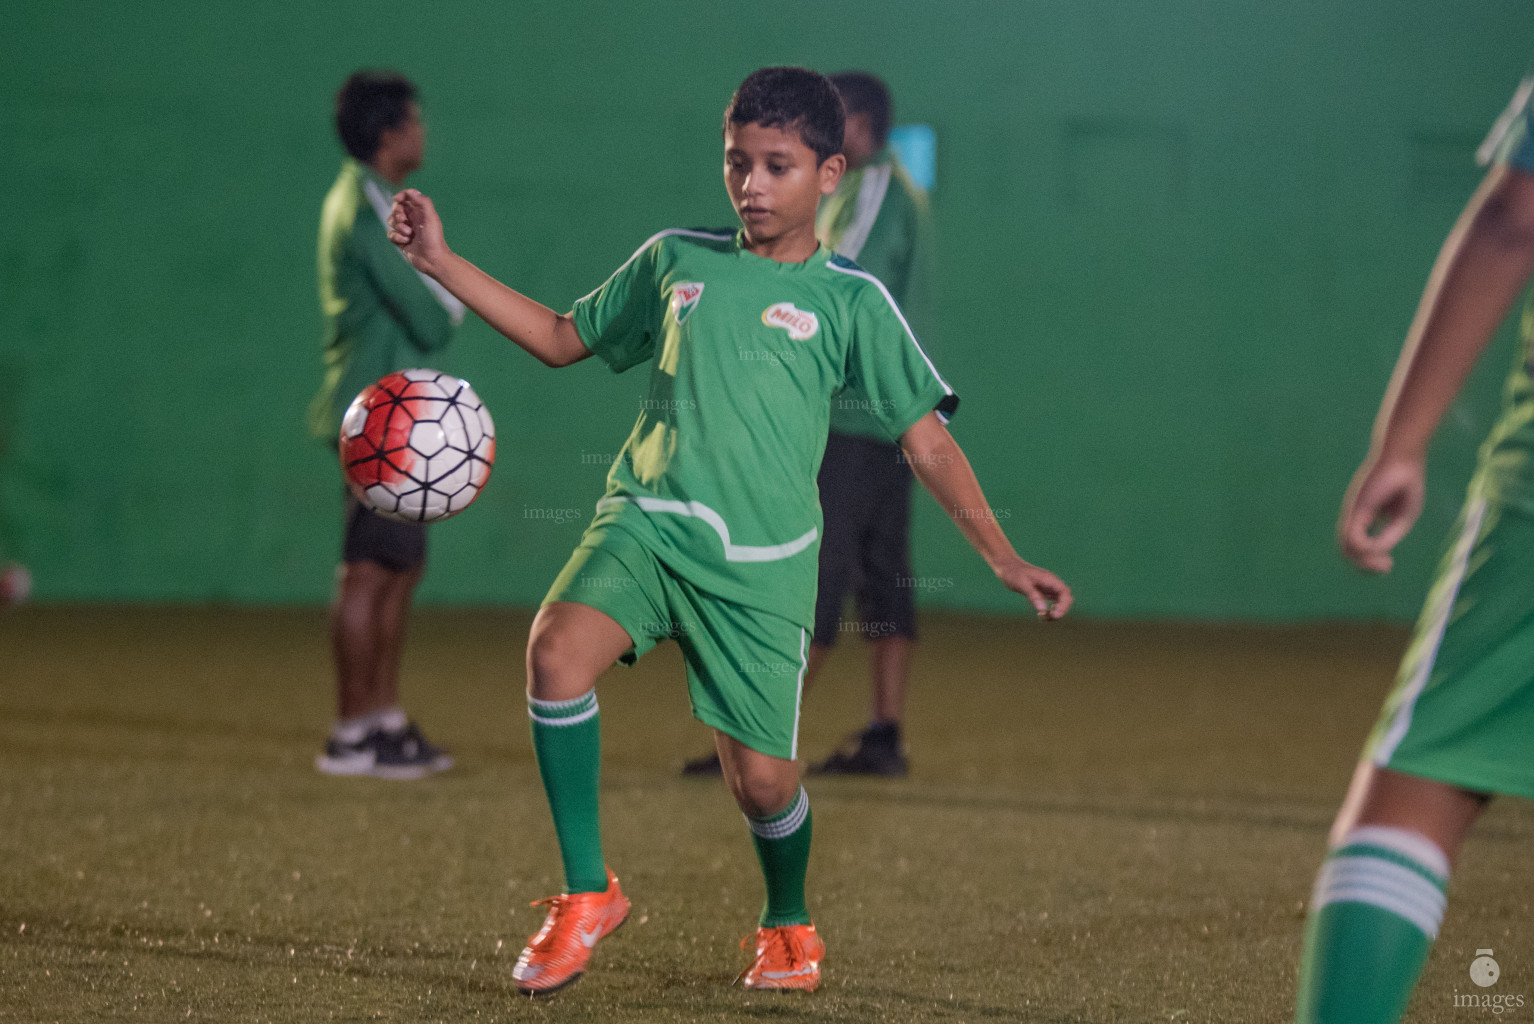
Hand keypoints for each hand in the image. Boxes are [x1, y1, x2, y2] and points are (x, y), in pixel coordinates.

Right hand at [387, 188, 448, 274]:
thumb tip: (412, 191)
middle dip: (397, 213)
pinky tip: (406, 242)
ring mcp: (406, 230)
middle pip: (396, 209)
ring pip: (391, 221)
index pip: (406, 198)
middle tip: (405, 221)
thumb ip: (423, 202)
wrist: (433, 260)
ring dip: (398, 226)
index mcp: (420, 212)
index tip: (397, 200)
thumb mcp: (431, 217)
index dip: (400, 196)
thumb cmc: (434, 239)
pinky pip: (390, 234)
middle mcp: (412, 219)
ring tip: (409, 234)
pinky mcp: (401, 241)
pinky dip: (396, 237)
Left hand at [993, 555, 1071, 619]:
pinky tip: (1040, 615)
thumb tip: (1042, 609)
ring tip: (1042, 617)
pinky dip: (1049, 611)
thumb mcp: (1021, 584)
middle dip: (1061, 610)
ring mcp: (1048, 588)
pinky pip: (1053, 603)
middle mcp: (1051, 583)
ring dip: (1055, 612)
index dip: (1064, 605)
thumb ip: (1033, 595)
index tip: (1054, 615)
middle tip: (1049, 617)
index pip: (1065, 592)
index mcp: (1049, 579)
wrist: (1007, 567)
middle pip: (1066, 598)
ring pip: (1061, 602)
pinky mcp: (1043, 592)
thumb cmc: (1013, 573)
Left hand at [1338, 452, 1425, 572]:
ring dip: (1364, 563)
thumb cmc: (1406, 484)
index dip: (1370, 563)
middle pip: (1348, 553)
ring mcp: (1353, 514)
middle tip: (1386, 566)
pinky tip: (1381, 551)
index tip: (1388, 564)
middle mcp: (1355, 519)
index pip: (1358, 548)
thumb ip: (1389, 536)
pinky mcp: (1356, 509)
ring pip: (1345, 549)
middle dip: (1366, 567)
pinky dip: (1367, 550)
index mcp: (1365, 519)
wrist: (1403, 459)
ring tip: (1385, 563)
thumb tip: (1376, 555)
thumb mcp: (1402, 517)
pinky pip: (1353, 538)